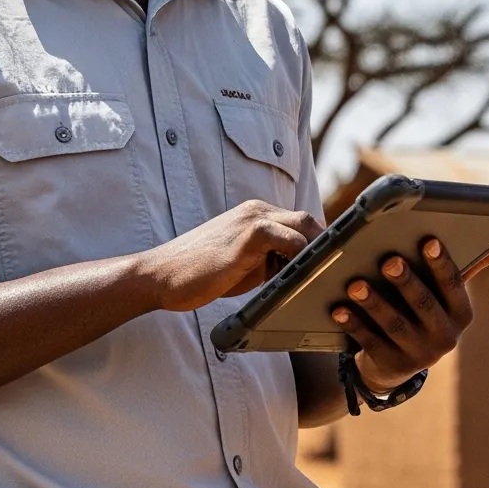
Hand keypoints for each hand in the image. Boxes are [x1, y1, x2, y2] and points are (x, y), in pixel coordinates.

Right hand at [139, 201, 320, 312]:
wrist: (159, 276)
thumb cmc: (200, 274)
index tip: (329, 264)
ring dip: (314, 251)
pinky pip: (290, 238)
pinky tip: (296, 276)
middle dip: (323, 245)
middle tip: (328, 273)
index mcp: (258, 215)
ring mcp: (253, 219)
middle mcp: (258, 210)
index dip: (318, 242)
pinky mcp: (249, 234)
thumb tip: (304, 270)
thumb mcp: (245, 264)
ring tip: (314, 277)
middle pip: (309, 219)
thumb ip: (272, 259)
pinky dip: (300, 255)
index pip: (302, 222)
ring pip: (305, 225)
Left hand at [331, 236, 475, 393]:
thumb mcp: (446, 298)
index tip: (428, 241)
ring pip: (395, 325)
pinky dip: (354, 325)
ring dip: (374, 303)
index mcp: (463, 315)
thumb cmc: (425, 314)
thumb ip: (467, 271)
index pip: (454, 286)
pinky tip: (339, 309)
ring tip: (355, 283)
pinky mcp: (392, 365)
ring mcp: (419, 354)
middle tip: (388, 260)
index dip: (441, 264)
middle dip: (406, 281)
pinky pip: (371, 342)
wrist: (399, 363)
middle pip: (424, 305)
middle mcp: (447, 337)